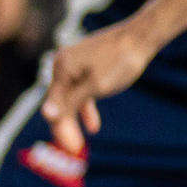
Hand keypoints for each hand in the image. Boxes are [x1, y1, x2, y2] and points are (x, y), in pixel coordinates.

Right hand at [39, 22, 151, 151]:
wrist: (140, 37)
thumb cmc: (119, 62)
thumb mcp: (96, 86)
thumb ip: (71, 101)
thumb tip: (47, 114)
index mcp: (62, 68)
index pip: (54, 105)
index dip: (60, 129)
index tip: (72, 149)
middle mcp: (63, 63)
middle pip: (60, 101)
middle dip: (66, 126)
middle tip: (75, 149)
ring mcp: (74, 62)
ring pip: (71, 97)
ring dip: (76, 118)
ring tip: (82, 139)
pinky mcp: (86, 63)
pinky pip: (81, 88)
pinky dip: (86, 106)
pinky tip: (93, 125)